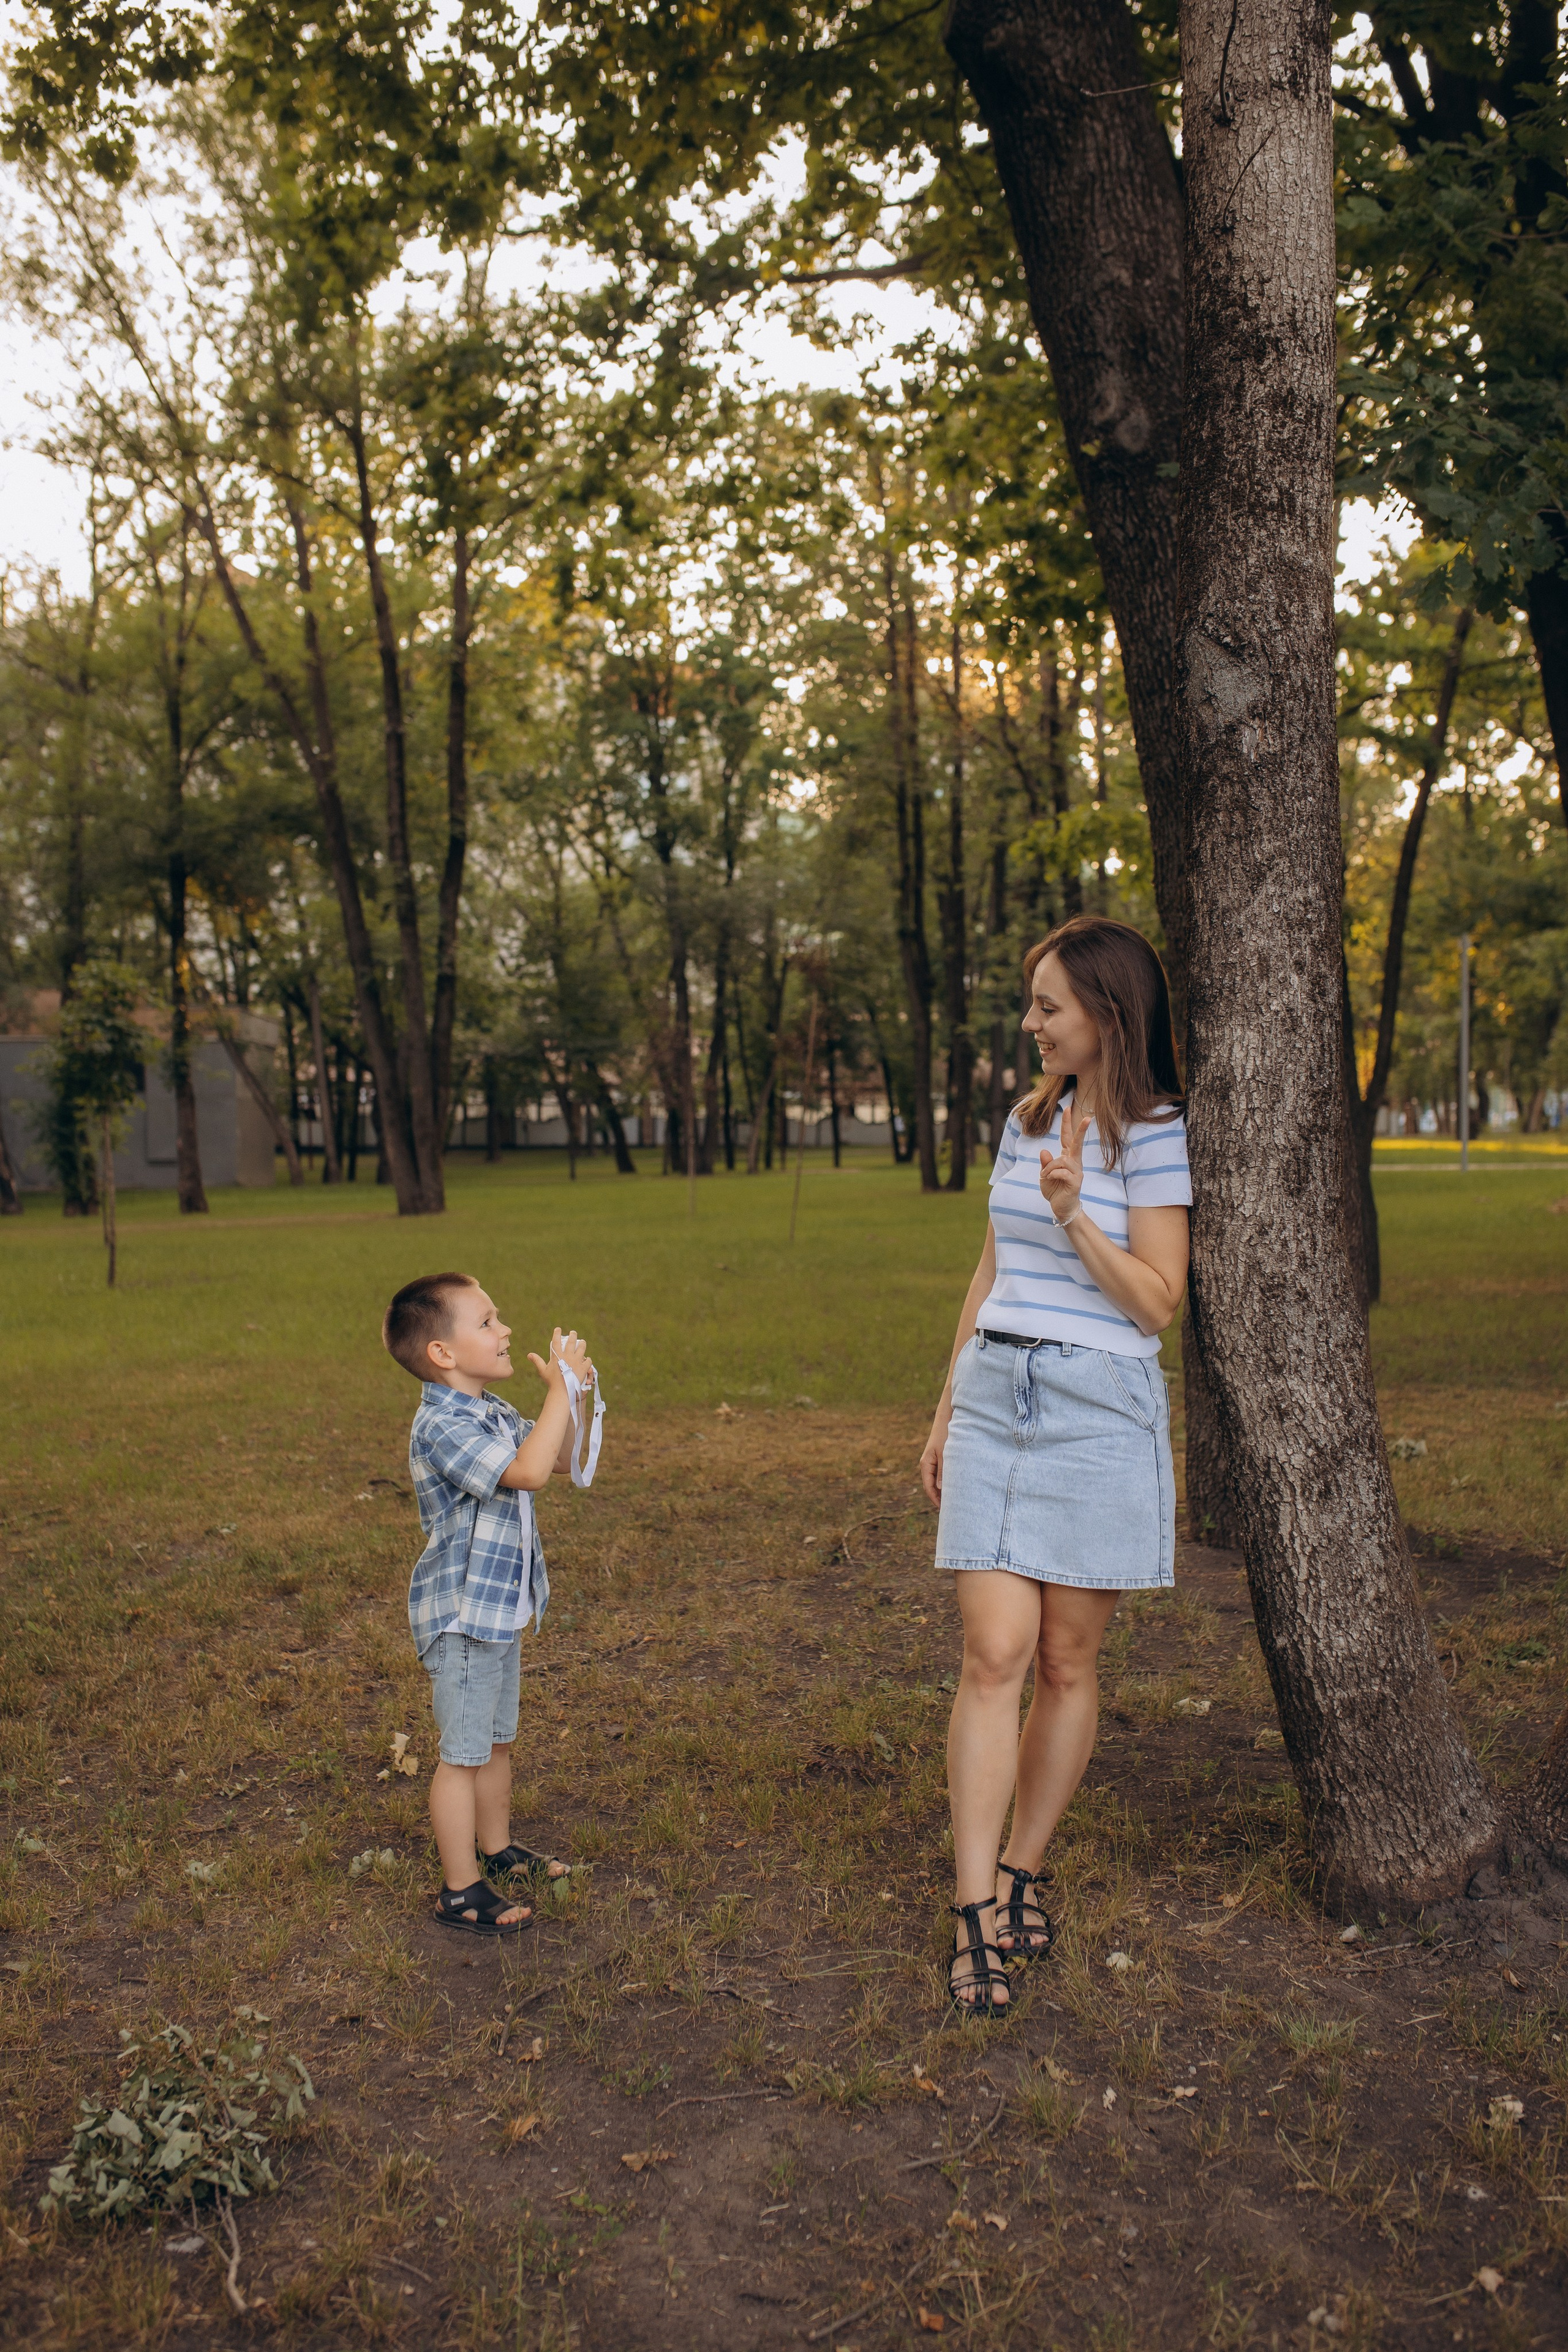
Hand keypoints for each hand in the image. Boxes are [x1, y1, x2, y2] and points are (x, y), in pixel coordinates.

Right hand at [528, 1327, 593, 1386]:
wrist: (562, 1392)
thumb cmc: (551, 1382)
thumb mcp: (543, 1371)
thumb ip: (537, 1361)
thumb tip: (529, 1354)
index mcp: (557, 1355)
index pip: (556, 1340)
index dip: (557, 1333)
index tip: (558, 1329)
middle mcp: (567, 1356)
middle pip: (571, 1341)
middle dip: (573, 1335)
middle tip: (573, 1333)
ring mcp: (576, 1361)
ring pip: (582, 1348)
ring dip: (582, 1344)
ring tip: (582, 1342)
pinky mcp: (583, 1368)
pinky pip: (588, 1361)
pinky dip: (588, 1360)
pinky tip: (587, 1359)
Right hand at [919, 1400, 950, 1509]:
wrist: (946, 1419)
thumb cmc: (946, 1435)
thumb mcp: (945, 1454)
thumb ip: (943, 1471)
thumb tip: (940, 1489)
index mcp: (925, 1464)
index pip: (928, 1487)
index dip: (935, 1499)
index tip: (944, 1510)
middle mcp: (927, 1464)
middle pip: (931, 1486)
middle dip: (939, 1498)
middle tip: (950, 1510)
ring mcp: (932, 1462)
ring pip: (935, 1481)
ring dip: (942, 1490)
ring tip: (953, 1501)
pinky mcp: (938, 1459)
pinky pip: (939, 1475)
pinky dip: (945, 1482)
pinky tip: (953, 1487)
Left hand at [1039, 1096, 1085, 1225]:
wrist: (1061, 1209)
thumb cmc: (1055, 1191)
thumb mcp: (1045, 1175)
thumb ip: (1045, 1163)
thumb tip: (1044, 1151)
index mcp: (1067, 1158)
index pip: (1067, 1138)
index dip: (1067, 1124)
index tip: (1067, 1108)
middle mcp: (1075, 1163)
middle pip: (1077, 1143)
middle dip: (1081, 1130)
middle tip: (1088, 1118)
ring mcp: (1077, 1172)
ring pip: (1063, 1160)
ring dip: (1050, 1166)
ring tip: (1045, 1176)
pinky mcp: (1076, 1182)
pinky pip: (1062, 1172)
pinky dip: (1052, 1174)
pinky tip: (1049, 1179)